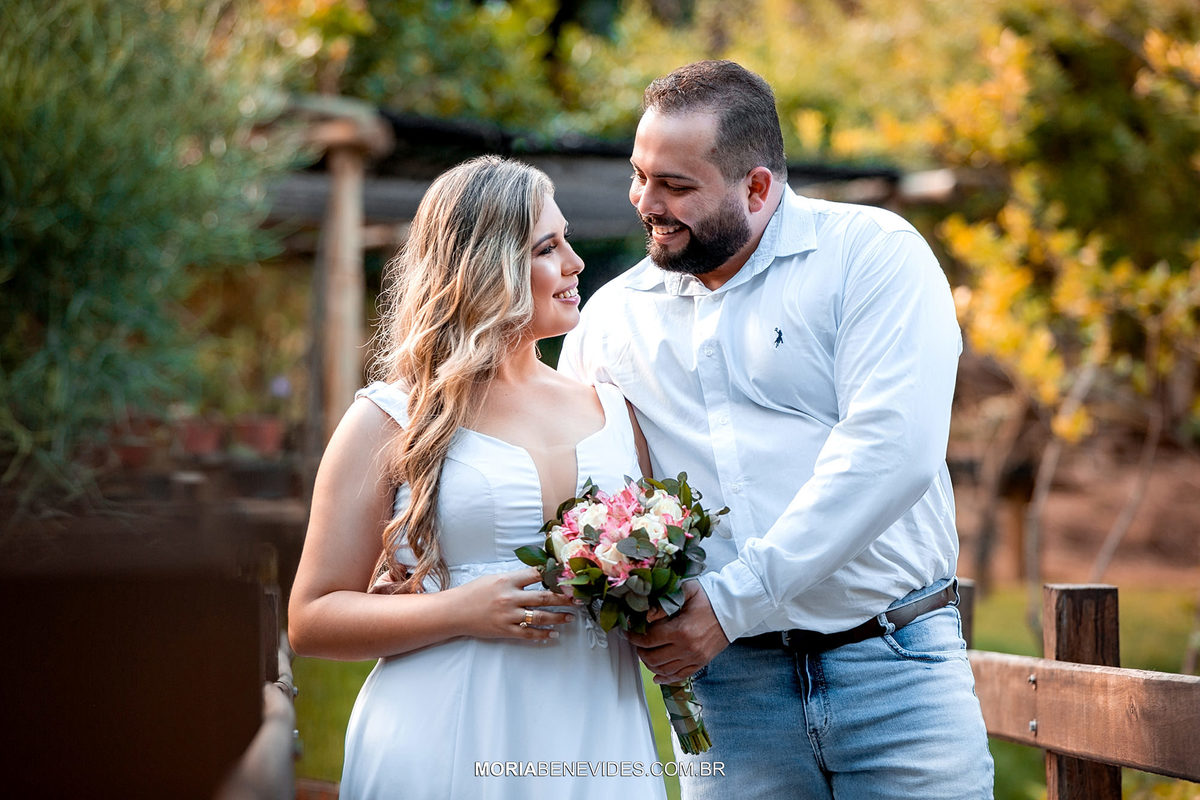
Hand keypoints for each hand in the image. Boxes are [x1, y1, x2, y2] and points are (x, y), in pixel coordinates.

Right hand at [454, 567, 573, 642]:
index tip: (568, 576)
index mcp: (507, 581)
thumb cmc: (473, 592)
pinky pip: (529, 634)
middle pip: (544, 597)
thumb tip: (538, 575)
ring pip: (540, 617)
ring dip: (559, 617)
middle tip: (578, 599)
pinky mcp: (505, 630)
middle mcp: (510, 597)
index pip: (537, 575)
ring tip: (571, 617)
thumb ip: (515, 578)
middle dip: (564, 598)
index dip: (554, 575)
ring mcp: (509, 616)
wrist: (454, 612)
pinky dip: (543, 635)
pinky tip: (554, 634)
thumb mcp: (494, 578)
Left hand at [628, 581, 728, 682]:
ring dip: (650, 664)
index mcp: (681, 630)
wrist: (733, 609)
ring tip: (644, 654)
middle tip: (635, 643)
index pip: (649, 639)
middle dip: (640, 651)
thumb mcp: (685, 591)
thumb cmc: (709, 598)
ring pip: (664, 670)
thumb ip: (664, 602)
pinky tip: (657, 676)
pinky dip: (666, 678)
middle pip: (653, 658)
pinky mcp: (701, 662)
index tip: (628, 633)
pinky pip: (680, 676)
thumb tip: (645, 615)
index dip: (634, 637)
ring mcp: (695, 658)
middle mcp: (687, 648)